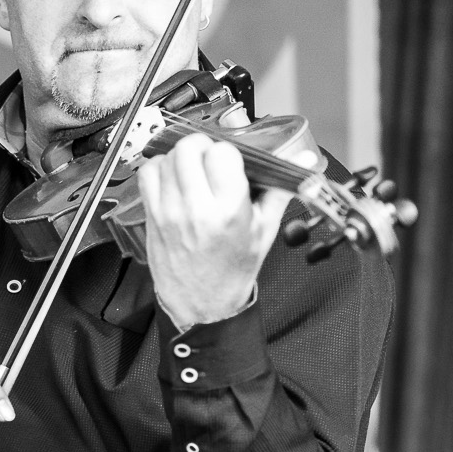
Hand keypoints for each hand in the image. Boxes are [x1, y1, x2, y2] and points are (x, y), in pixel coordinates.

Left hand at [139, 130, 295, 329]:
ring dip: (181, 157)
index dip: (228, 152)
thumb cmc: (233, 269)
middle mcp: (197, 209)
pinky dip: (158, 169)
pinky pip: (147, 173)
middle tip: (210, 162)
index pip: (222, 152)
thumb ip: (280, 187)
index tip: (230, 163)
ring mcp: (170, 212)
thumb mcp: (265, 229)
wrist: (202, 303)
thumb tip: (304, 158)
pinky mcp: (152, 216)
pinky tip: (173, 180)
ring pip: (168, 157)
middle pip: (191, 147)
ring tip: (193, 172)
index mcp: (229, 210)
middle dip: (203, 148)